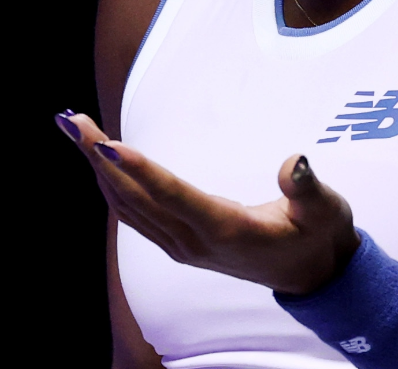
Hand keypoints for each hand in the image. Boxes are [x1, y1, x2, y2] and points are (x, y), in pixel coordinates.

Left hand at [57, 111, 360, 295]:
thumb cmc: (319, 236)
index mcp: (226, 230)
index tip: (105, 143)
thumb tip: (293, 163)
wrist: (313, 277)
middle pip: (136, 198)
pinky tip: (97, 161)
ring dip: (97, 168)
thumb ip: (306, 188)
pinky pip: (134, 215)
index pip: (174, 196)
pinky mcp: (178, 245)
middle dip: (99, 158)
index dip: (139, 169)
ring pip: (128, 207)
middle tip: (71, 121)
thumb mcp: (326, 211)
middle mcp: (195, 242)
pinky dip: (110, 185)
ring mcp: (182, 247)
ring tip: (75, 128)